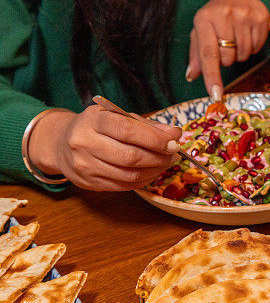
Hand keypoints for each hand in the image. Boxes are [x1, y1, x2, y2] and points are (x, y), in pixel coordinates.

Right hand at [28, 105, 181, 190]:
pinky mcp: (89, 183)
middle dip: (158, 157)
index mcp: (93, 120)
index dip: (155, 139)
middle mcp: (85, 143)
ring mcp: (85, 165)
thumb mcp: (117, 117)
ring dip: (155, 170)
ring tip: (164, 162)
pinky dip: (144, 180)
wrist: (61, 144)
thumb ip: (147, 125)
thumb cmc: (97, 128)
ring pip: (129, 175)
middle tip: (172, 154)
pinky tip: (151, 172)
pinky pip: (125, 186)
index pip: (127, 130)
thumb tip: (175, 134)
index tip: (173, 142)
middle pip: (130, 156)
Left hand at [186, 0, 269, 99]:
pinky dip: (253, 47)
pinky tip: (249, 34)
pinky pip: (258, 48)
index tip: (215, 94)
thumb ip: (196, 54)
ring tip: (238, 37)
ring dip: (241, 53)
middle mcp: (223, 15)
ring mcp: (243, 15)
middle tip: (227, 43)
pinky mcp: (261, 18)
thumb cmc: (216, 18)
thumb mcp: (201, 31)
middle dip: (227, 58)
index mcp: (203, 19)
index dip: (212, 76)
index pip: (208, 54)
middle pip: (227, 58)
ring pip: (244, 55)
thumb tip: (191, 75)